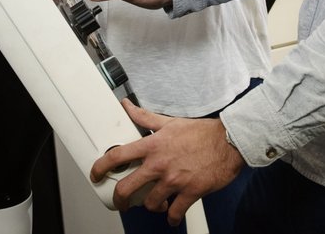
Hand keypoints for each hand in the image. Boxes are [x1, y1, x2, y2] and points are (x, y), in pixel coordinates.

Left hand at [93, 99, 244, 224]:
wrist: (228, 142)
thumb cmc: (201, 132)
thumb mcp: (169, 122)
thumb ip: (145, 117)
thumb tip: (126, 106)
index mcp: (153, 145)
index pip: (119, 156)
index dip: (101, 166)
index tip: (96, 174)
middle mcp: (160, 164)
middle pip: (129, 187)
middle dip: (120, 198)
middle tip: (120, 201)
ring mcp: (174, 180)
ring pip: (151, 203)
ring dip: (151, 206)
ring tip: (154, 204)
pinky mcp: (190, 192)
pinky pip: (175, 212)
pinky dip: (172, 217)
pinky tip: (172, 216)